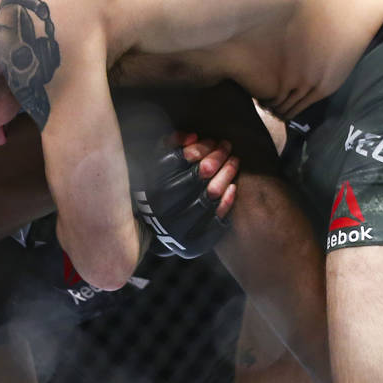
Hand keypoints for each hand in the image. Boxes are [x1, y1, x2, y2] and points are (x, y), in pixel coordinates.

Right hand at [130, 133, 239, 258]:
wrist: (152, 231)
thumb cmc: (156, 189)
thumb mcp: (153, 164)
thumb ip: (169, 146)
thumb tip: (192, 137)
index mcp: (148, 188)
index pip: (176, 162)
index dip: (198, 149)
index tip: (211, 141)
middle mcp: (160, 210)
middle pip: (197, 178)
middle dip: (216, 157)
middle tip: (227, 146)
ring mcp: (177, 230)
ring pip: (209, 196)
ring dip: (226, 175)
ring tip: (234, 161)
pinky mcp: (193, 245)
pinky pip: (216, 221)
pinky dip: (227, 202)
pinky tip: (233, 187)